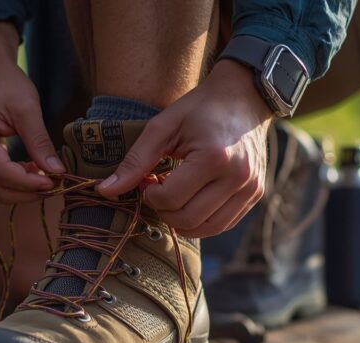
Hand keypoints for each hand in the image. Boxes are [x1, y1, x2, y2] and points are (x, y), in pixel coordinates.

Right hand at [0, 21, 64, 203]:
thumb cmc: (7, 86)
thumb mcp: (28, 109)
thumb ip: (40, 142)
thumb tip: (57, 172)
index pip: (4, 173)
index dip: (31, 182)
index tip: (56, 180)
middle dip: (29, 191)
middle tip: (57, 182)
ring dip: (24, 189)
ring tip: (48, 175)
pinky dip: (18, 182)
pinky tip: (35, 170)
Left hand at [97, 60, 272, 237]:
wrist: (245, 97)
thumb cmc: (200, 109)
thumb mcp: (163, 127)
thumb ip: (135, 161)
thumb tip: (104, 191)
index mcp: (213, 158)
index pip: (171, 199)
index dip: (150, 195)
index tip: (148, 179)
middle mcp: (237, 177)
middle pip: (188, 219)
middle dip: (164, 210)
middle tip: (158, 189)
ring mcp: (250, 188)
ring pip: (206, 228)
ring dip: (181, 220)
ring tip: (175, 195)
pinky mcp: (256, 194)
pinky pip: (223, 224)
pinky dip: (202, 221)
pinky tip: (192, 199)